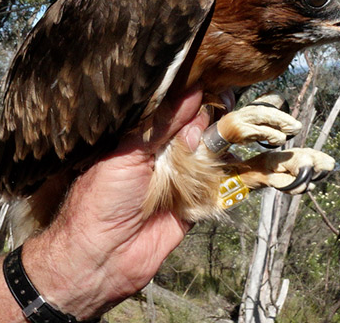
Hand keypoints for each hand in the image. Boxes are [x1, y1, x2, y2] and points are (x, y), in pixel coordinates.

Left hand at [24, 86, 208, 319]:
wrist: (103, 256)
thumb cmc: (103, 199)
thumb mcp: (128, 153)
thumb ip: (161, 125)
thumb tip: (191, 90)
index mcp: (143, 136)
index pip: (174, 107)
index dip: (192, 97)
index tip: (210, 83)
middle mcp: (164, 153)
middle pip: (199, 125)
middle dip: (206, 123)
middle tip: (199, 132)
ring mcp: (182, 176)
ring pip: (213, 151)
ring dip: (218, 147)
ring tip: (212, 149)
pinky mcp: (197, 202)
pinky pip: (220, 182)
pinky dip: (230, 172)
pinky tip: (236, 160)